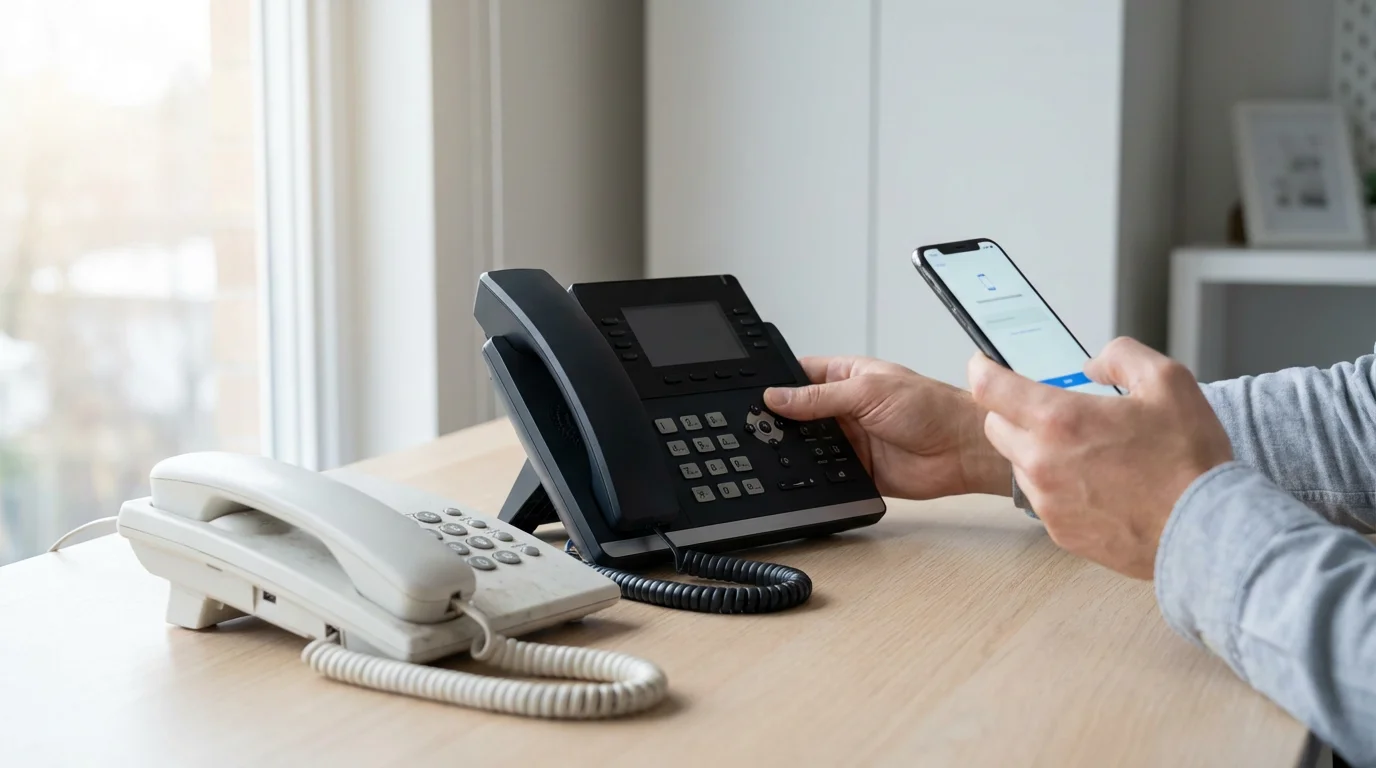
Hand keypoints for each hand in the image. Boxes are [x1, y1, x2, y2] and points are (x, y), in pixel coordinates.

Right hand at [763, 356, 1010, 499]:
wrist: (962, 451)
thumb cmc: (931, 407)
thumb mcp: (868, 392)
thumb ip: (819, 397)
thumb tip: (776, 396)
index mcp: (846, 378)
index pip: (800, 375)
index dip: (777, 383)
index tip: (752, 393)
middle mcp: (845, 408)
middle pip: (799, 414)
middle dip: (781, 420)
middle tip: (755, 427)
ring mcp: (850, 440)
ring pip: (809, 446)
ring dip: (797, 450)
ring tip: (773, 451)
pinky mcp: (857, 470)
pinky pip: (827, 474)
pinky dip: (815, 476)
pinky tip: (802, 475)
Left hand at [968, 338, 1232, 578]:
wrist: (1205, 532)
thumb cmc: (1189, 461)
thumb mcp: (1168, 381)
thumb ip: (1121, 357)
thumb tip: (1093, 364)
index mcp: (1059, 420)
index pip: (989, 387)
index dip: (982, 369)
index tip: (984, 364)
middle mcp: (1041, 462)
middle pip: (995, 425)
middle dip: (1013, 411)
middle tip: (1050, 409)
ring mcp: (1047, 500)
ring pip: (1018, 463)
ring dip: (1036, 450)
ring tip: (1086, 450)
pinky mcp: (1059, 531)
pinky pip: (1042, 498)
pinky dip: (1057, 485)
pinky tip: (1096, 483)